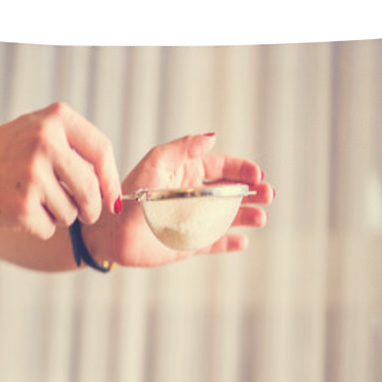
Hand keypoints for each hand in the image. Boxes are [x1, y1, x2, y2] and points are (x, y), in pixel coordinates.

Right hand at [0, 102, 121, 239]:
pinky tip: (21, 210)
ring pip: (72, 213)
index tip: (113, 200)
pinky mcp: (22, 205)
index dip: (111, 180)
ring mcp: (33, 174)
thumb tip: (114, 196)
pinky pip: (50, 228)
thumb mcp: (42, 132)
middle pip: (91, 189)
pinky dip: (41, 227)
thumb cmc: (10, 154)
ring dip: (61, 216)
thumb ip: (79, 152)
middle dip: (92, 208)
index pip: (101, 150)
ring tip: (36, 200)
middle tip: (85, 214)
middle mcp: (46, 142)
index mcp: (56, 120)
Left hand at [83, 133, 272, 267]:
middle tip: (269, 194)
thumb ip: (183, 148)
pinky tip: (244, 240)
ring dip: (247, 216)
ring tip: (261, 217)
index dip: (242, 169)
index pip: (222, 167)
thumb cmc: (131, 194)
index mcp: (187, 172)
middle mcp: (194, 196)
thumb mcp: (155, 163)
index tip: (257, 174)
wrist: (112, 232)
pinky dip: (230, 242)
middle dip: (253, 192)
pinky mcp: (189, 244)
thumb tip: (213, 137)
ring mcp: (194, 221)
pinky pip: (215, 243)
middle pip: (232, 192)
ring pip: (229, 217)